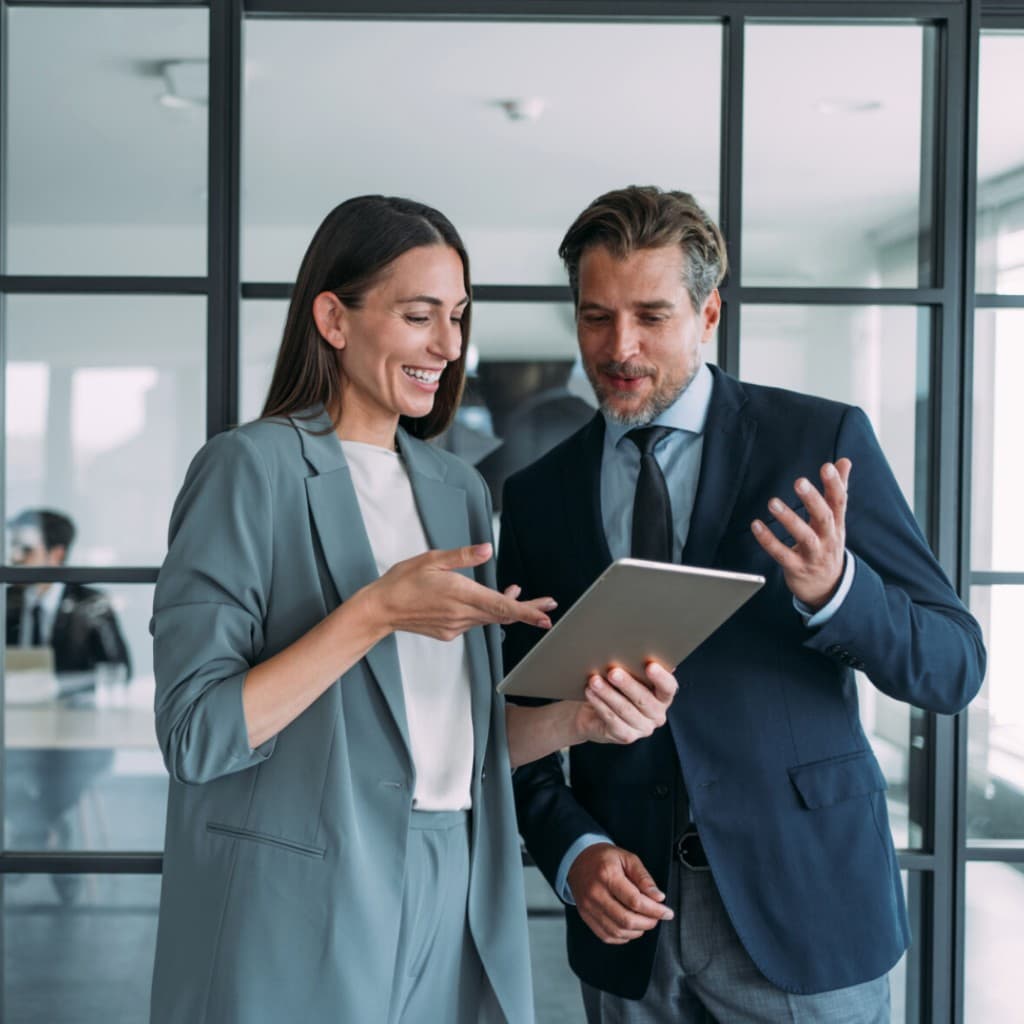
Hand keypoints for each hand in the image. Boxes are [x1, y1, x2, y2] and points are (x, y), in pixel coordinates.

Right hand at [370, 544, 555, 640]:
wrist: (381, 609)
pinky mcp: (448, 632)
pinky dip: (484, 612)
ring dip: (504, 607)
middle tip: (549, 606)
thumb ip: (462, 556)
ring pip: (488, 618)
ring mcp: (455, 626)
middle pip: (503, 615)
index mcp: (460, 594)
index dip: (527, 612)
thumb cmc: (403, 581)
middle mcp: (461, 614)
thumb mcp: (432, 559)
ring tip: (518, 593)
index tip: (545, 617)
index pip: (501, 606)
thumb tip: (487, 550)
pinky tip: (484, 601)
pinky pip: (473, 622)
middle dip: (527, 610)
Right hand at [566, 843, 672, 943]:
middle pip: (626, 920)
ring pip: (617, 931)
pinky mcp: (586, 916)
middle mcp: (596, 893)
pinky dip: (623, 937)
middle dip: (648, 923)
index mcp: (607, 875)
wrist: (578, 859)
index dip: (655, 910)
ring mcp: (589, 907)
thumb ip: (644, 877)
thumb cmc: (604, 858)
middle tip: (657, 918)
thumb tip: (658, 897)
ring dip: (637, 931)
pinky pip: (606, 936)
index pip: (635, 901)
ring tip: (645, 921)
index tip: (667, 912)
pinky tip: (630, 928)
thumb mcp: (627, 858)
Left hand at [574, 661, 677, 744]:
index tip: (650, 665)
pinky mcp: (626, 736)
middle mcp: (657, 714)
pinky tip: (590, 693)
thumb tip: (636, 648)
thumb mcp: (628, 676)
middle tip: (613, 671)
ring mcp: (643, 728)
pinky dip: (600, 704)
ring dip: (608, 693)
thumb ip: (636, 667)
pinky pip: (612, 720)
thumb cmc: (616, 688)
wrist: (595, 712)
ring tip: (594, 680)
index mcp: (663, 696)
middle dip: (627, 684)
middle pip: (644, 699)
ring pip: (625, 709)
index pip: (669, 687)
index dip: (661, 678)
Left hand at [751, 459, 851, 610]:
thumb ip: (837, 490)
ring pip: (804, 537)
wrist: (827, 587)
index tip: (828, 467)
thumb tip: (844, 461)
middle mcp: (827, 539)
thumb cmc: (827, 545)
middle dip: (813, 500)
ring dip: (789, 519)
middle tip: (800, 481)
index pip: (839, 502)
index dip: (835, 484)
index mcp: (836, 524)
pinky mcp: (797, 568)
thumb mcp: (835, 520)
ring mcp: (813, 555)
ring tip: (772, 502)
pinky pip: (782, 554)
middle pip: (824, 518)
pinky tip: (756, 526)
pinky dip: (769, 541)